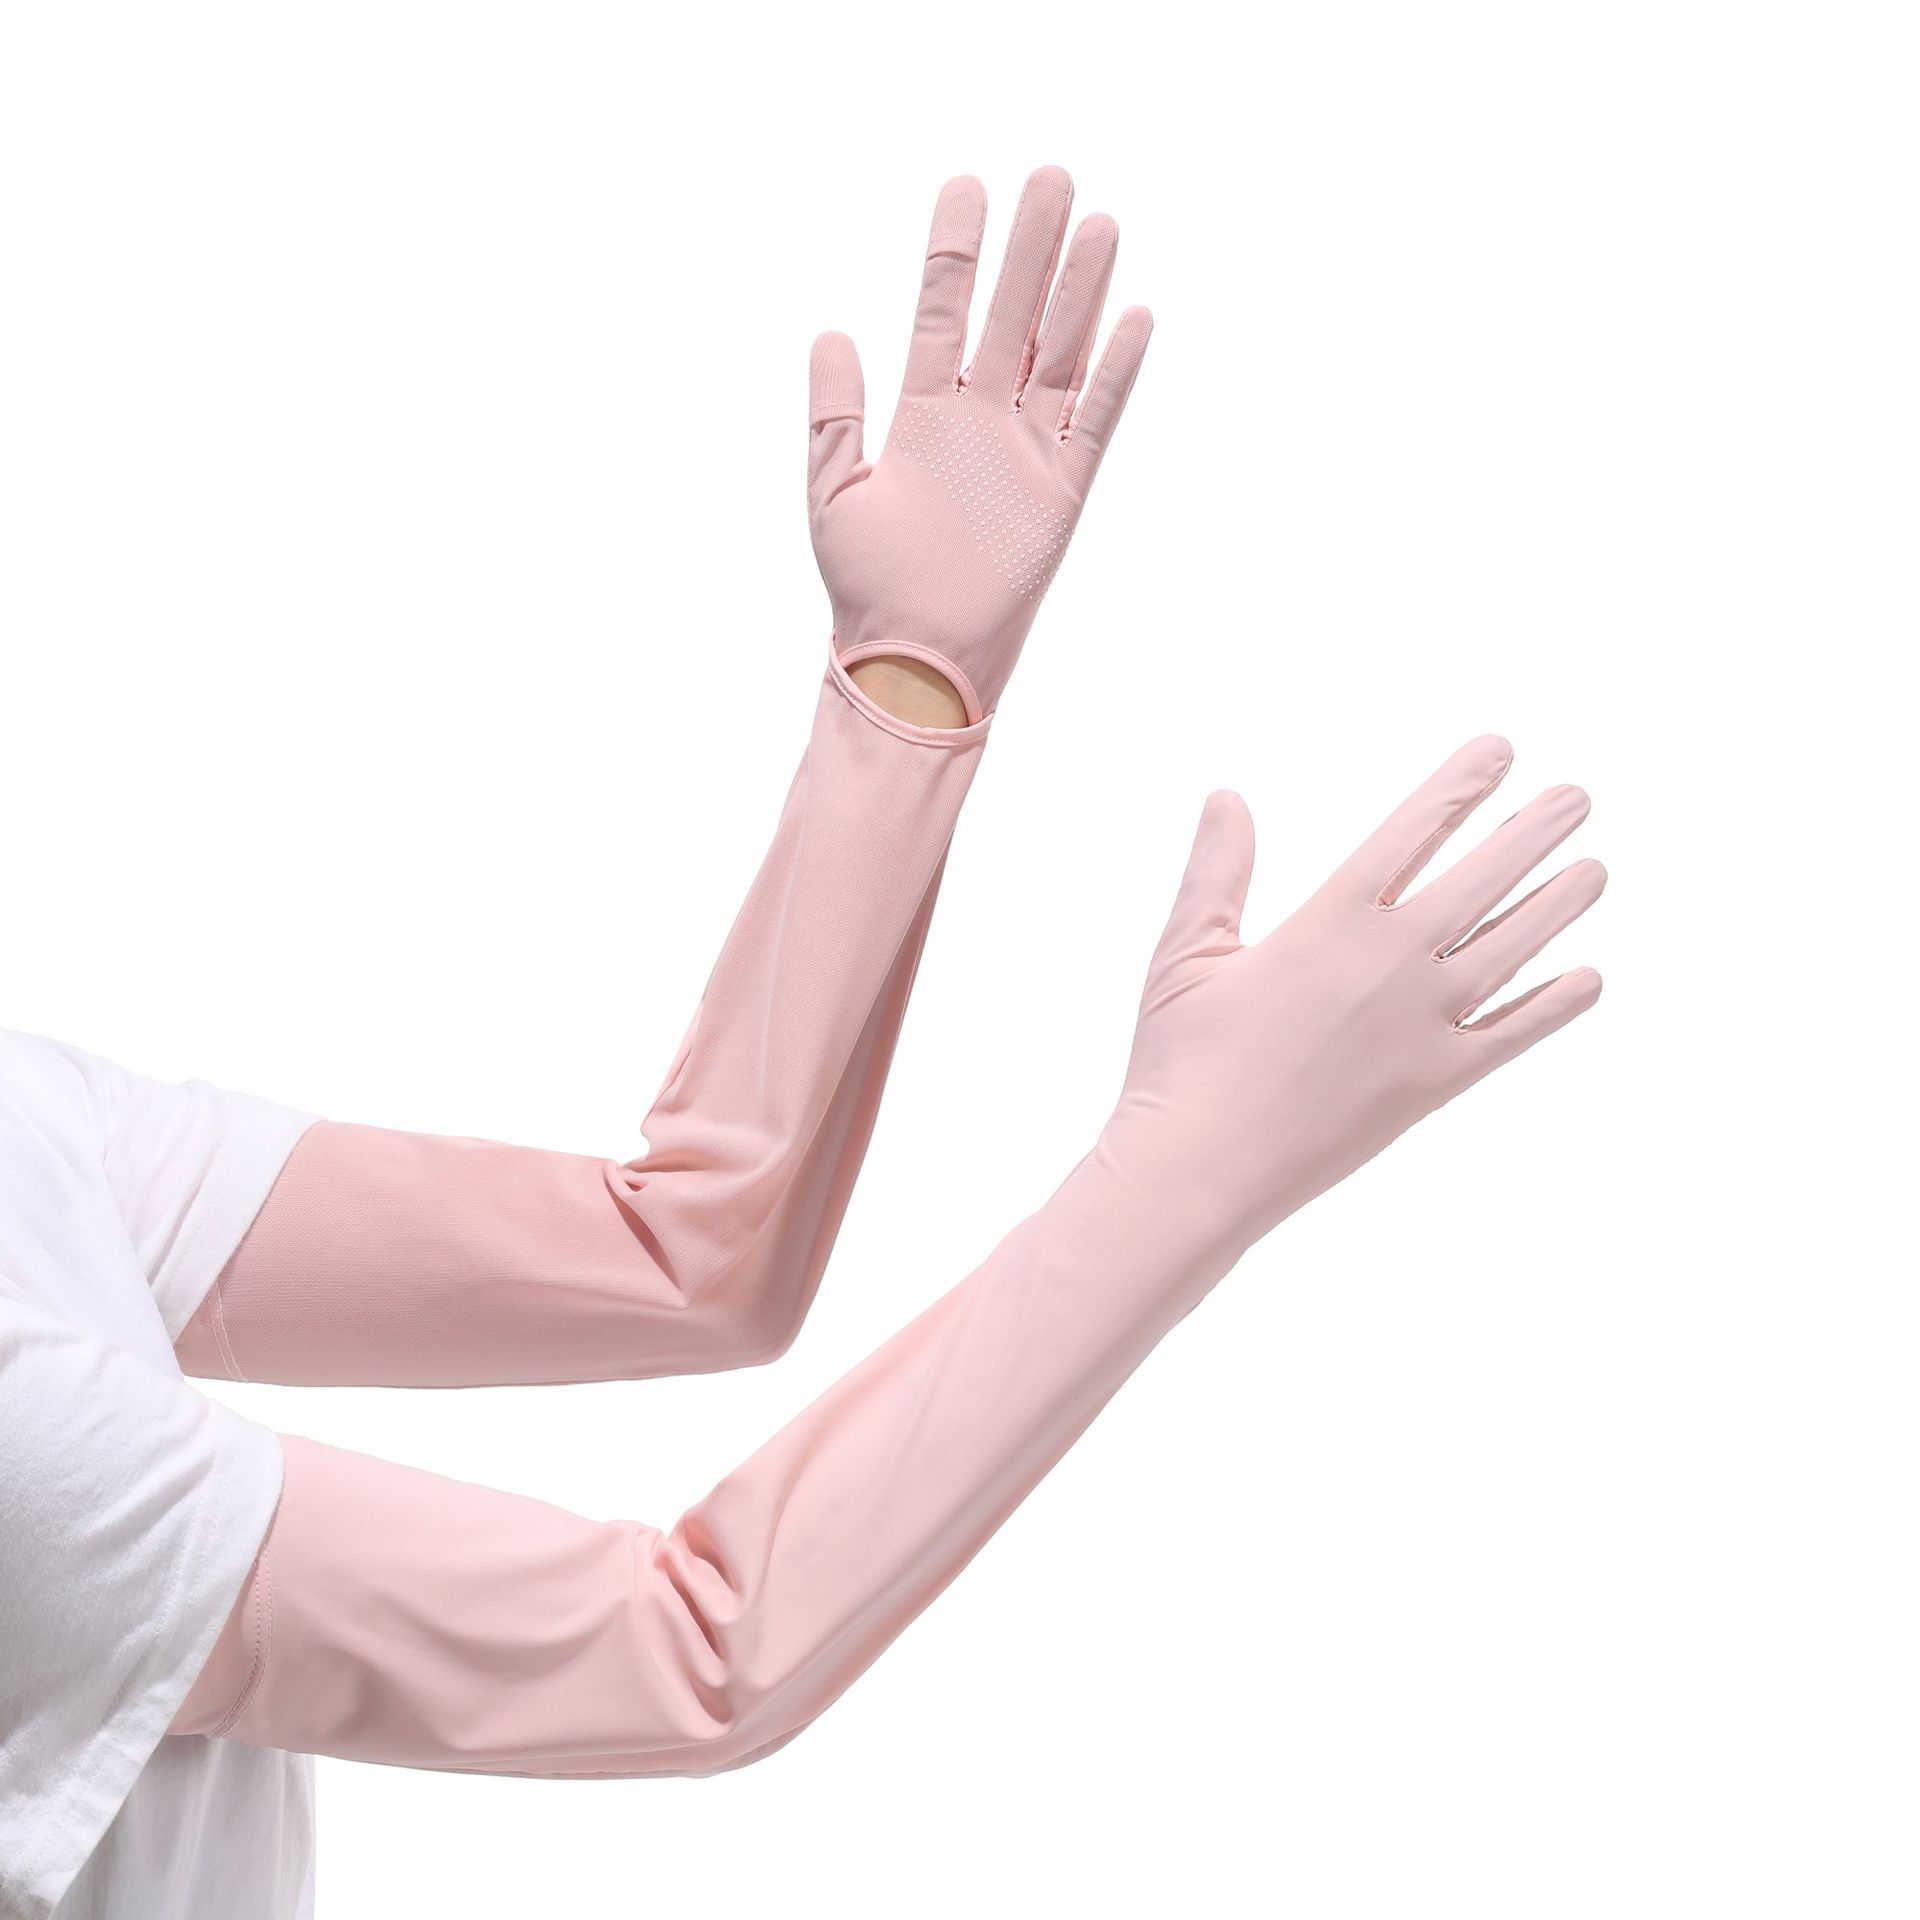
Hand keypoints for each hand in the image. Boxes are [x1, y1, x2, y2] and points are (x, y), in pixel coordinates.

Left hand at [808, 167, 1152, 721]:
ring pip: (1059, 354)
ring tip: (1097, 224)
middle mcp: (980, 422)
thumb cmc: (866, 588)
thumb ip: (834, 414)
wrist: (913, 661)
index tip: (967, 188)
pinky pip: (1095, 422)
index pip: (942, 313)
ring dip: (1079, 292)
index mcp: (924, 415)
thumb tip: (831, 332)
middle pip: (1012, 316)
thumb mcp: (832, 494)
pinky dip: (1113, 373)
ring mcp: (1025, 453)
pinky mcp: (1061, 492)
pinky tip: (1133, 318)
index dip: (955, 253)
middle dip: (1030, 249)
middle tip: (1050, 176)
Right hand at [1104, 736, 1606, 1258]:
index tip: (1501, 752)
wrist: (1201, 1168)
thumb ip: (1216, 872)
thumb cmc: (1180, 1062)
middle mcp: (1389, 962)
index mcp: (1327, 922)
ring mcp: (1421, 1024)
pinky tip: (1587, 980)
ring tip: (1594, 870)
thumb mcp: (1186, 954)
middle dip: (1534, 832)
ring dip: (1559, 904)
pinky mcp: (1435, 1084)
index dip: (1461, 787)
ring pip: (1512, 946)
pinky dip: (1554, 1007)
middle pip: (1482, 879)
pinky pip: (1513, 1036)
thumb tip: (1228, 797)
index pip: (1411, 833)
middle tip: (1576, 798)